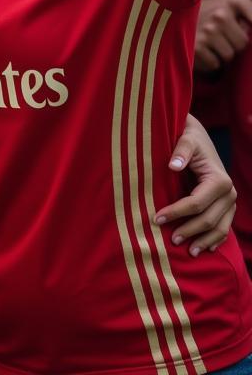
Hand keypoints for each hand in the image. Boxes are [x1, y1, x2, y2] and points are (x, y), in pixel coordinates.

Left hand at [154, 113, 235, 255]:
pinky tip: (204, 248)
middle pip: (209, 219)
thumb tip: (173, 166)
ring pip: (220, 228)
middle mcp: (229, 193)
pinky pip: (224, 226)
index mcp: (219, 180)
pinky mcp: (227, 206)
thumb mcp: (185, 138)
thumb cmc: (189, 136)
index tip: (156, 218)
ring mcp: (230, 201)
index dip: (177, 212)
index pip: (196, 203)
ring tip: (188, 251)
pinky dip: (214, 239)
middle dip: (189, 230)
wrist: (198, 135)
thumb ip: (180, 150)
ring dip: (203, 240)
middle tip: (170, 239)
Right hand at [193, 0, 251, 71]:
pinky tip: (202, 50)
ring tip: (211, 42)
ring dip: (222, 54)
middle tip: (222, 36)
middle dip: (235, 45)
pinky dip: (209, 61)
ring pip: (229, 55)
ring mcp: (207, 30)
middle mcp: (221, 14)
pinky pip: (215, 64)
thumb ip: (250, 7)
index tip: (241, 26)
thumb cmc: (213, 13)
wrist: (173, 15)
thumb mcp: (234, 4)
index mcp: (234, 2)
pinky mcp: (196, 46)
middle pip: (243, 44)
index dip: (247, 26)